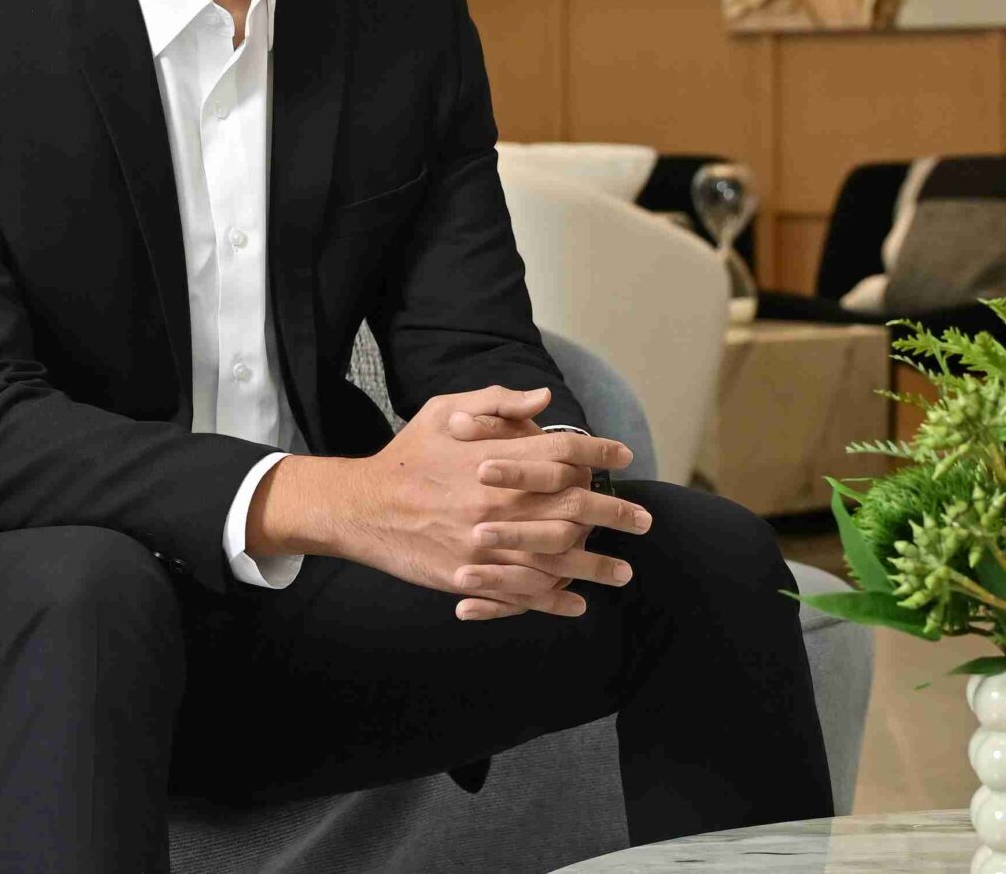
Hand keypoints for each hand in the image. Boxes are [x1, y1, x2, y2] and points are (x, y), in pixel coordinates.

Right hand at [310, 384, 645, 621]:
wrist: (361, 506)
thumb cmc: (407, 454)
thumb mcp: (443, 410)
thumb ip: (496, 403)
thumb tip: (545, 400)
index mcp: (495, 460)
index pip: (563, 453)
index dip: (600, 453)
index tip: (624, 456)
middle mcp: (498, 504)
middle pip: (573, 510)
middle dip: (615, 515)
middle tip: (644, 520)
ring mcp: (486, 545)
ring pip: (556, 559)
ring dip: (595, 567)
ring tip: (624, 572)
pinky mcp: (470, 576)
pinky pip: (522, 593)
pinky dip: (553, 601)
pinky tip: (576, 603)